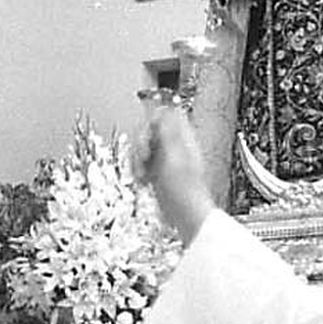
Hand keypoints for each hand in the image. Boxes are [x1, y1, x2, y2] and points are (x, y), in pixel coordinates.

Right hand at [132, 108, 213, 246]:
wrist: (185, 214)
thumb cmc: (184, 190)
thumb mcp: (173, 155)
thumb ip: (167, 130)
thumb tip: (163, 109)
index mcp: (182, 138)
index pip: (166, 114)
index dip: (151, 119)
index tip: (146, 133)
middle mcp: (175, 147)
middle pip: (150, 130)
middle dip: (141, 143)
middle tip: (143, 156)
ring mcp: (166, 160)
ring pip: (143, 147)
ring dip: (137, 158)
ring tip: (142, 172)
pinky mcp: (158, 172)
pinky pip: (142, 163)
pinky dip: (138, 170)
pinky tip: (142, 179)